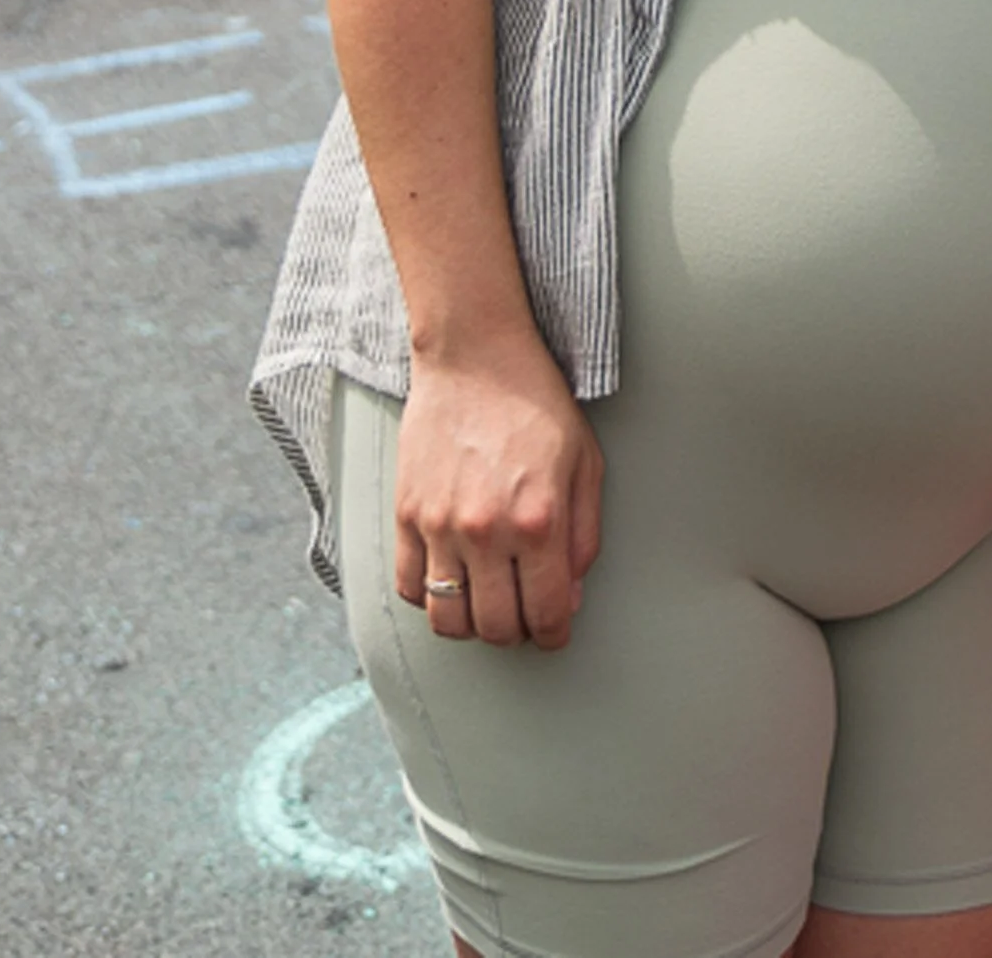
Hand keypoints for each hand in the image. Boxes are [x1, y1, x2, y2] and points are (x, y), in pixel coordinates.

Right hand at [393, 335, 604, 651]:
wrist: (474, 356)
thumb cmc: (536, 402)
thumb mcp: (585, 463)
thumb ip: (584, 536)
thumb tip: (570, 594)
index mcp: (538, 520)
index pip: (546, 614)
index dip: (555, 634)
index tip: (554, 632)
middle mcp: (486, 531)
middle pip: (497, 628)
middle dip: (518, 632)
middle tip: (525, 616)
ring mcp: (439, 526)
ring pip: (448, 620)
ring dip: (472, 624)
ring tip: (487, 603)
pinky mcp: (405, 515)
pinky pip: (410, 588)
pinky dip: (431, 599)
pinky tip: (452, 579)